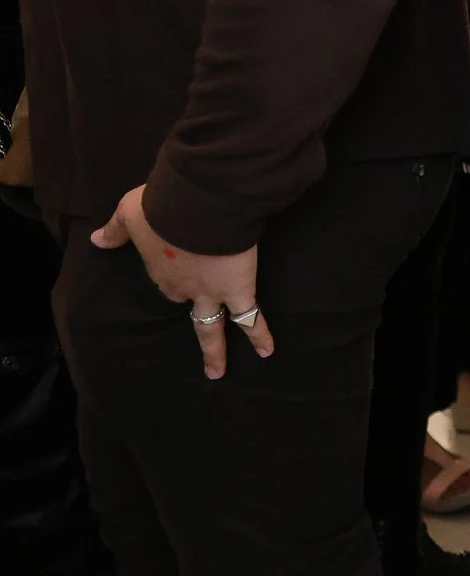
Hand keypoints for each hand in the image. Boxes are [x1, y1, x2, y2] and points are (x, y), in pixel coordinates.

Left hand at [91, 185, 271, 378]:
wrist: (197, 204)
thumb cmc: (162, 205)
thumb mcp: (130, 212)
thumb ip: (116, 229)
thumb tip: (96, 240)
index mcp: (160, 269)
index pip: (167, 281)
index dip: (175, 277)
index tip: (183, 269)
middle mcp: (183, 287)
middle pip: (187, 309)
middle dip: (193, 325)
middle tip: (185, 341)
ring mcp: (211, 292)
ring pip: (212, 326)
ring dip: (214, 350)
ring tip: (217, 370)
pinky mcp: (239, 289)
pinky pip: (250, 317)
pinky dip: (259, 334)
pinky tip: (267, 351)